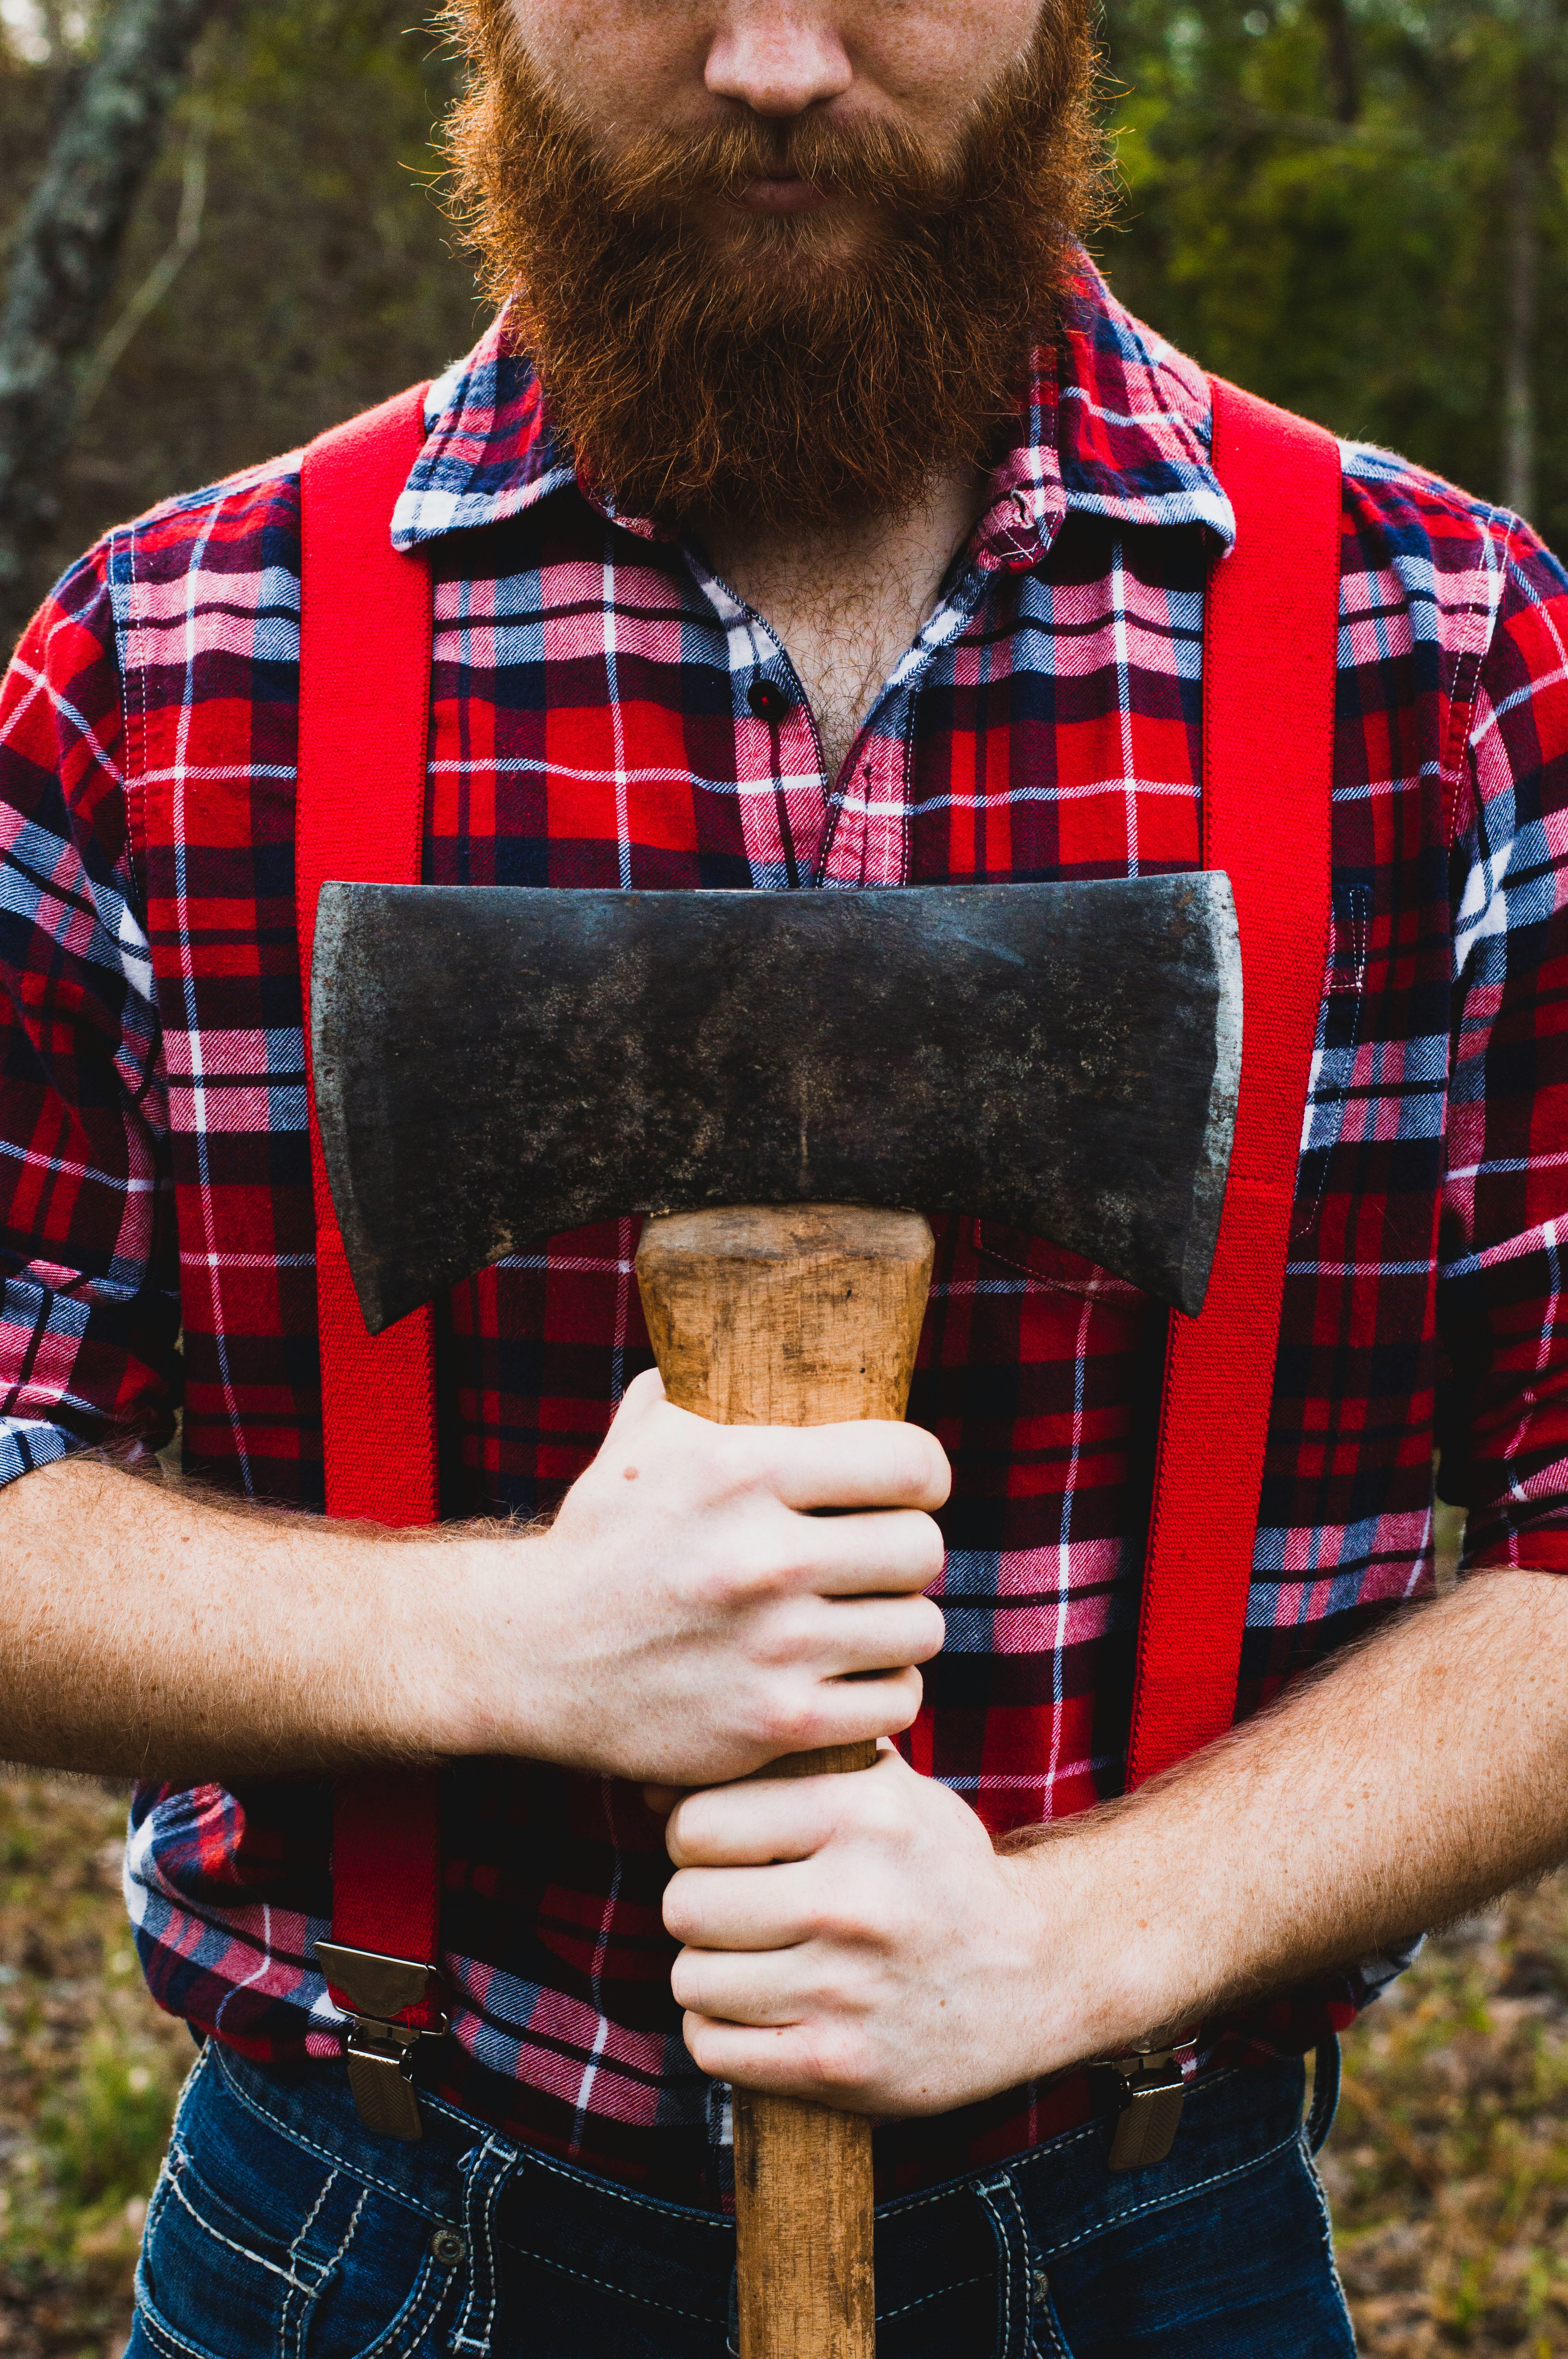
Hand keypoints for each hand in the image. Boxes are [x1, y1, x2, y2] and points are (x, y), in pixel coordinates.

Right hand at [476, 1370, 948, 1785]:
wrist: (530, 1655)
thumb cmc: (600, 1540)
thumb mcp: (642, 1443)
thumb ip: (701, 1387)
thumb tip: (749, 1341)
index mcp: (741, 1472)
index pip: (909, 1462)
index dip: (924, 1475)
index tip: (910, 1489)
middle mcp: (763, 1558)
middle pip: (922, 1548)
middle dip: (907, 1550)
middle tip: (878, 1559)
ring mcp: (773, 1648)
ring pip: (920, 1628)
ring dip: (899, 1623)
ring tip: (866, 1618)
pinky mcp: (775, 1723)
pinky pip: (896, 1703)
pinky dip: (882, 1690)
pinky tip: (851, 1675)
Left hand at [660, 1747, 1064, 2115]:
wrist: (1038, 1972)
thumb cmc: (941, 1872)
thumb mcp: (892, 1793)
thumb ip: (794, 1771)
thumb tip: (659, 1784)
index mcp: (862, 1813)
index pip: (697, 1824)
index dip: (694, 1838)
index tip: (721, 1851)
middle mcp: (852, 1898)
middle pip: (684, 1904)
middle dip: (697, 1907)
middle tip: (732, 1911)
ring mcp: (845, 1988)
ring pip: (691, 1979)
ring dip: (709, 1973)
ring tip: (751, 1961)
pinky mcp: (838, 2064)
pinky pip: (713, 2046)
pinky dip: (721, 2032)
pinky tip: (759, 2012)